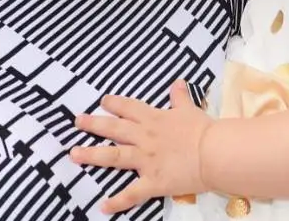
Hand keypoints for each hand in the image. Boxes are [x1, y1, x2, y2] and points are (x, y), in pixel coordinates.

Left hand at [70, 80, 211, 213]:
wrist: (214, 152)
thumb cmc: (203, 130)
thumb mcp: (190, 109)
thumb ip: (180, 97)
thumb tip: (177, 83)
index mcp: (153, 119)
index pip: (129, 108)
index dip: (114, 104)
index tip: (102, 101)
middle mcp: (144, 138)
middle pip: (114, 129)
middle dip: (93, 124)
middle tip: (77, 122)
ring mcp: (145, 160)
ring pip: (113, 156)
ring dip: (92, 155)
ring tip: (74, 154)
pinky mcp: (152, 182)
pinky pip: (132, 193)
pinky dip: (117, 201)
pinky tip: (103, 206)